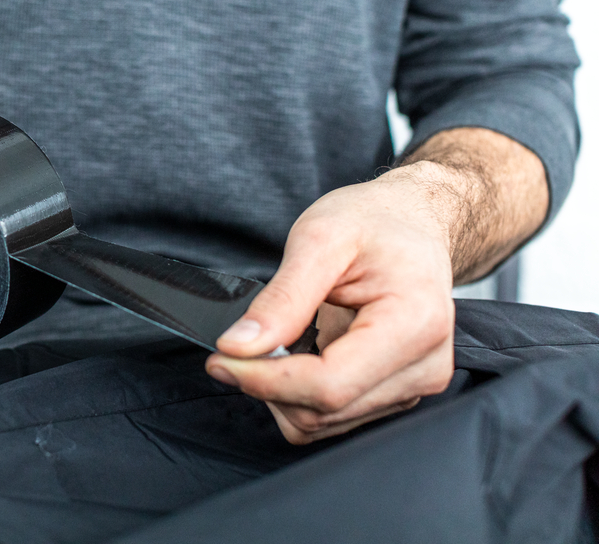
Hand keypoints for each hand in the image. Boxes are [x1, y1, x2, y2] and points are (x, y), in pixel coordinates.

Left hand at [205, 164, 458, 443]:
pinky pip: (333, 417)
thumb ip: (282, 298)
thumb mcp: (319, 239)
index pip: (330, 385)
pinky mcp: (398, 395)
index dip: (266, 379)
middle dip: (267, 384)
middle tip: (234, 346)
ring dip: (281, 391)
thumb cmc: (372, 223)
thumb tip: (238, 346)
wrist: (410, 224)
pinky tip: (297, 353)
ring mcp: (415, 386)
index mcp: (414, 324)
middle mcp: (425, 367)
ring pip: (324, 422)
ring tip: (275, 340)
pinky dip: (299, 394)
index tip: (221, 358)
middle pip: (324, 410)